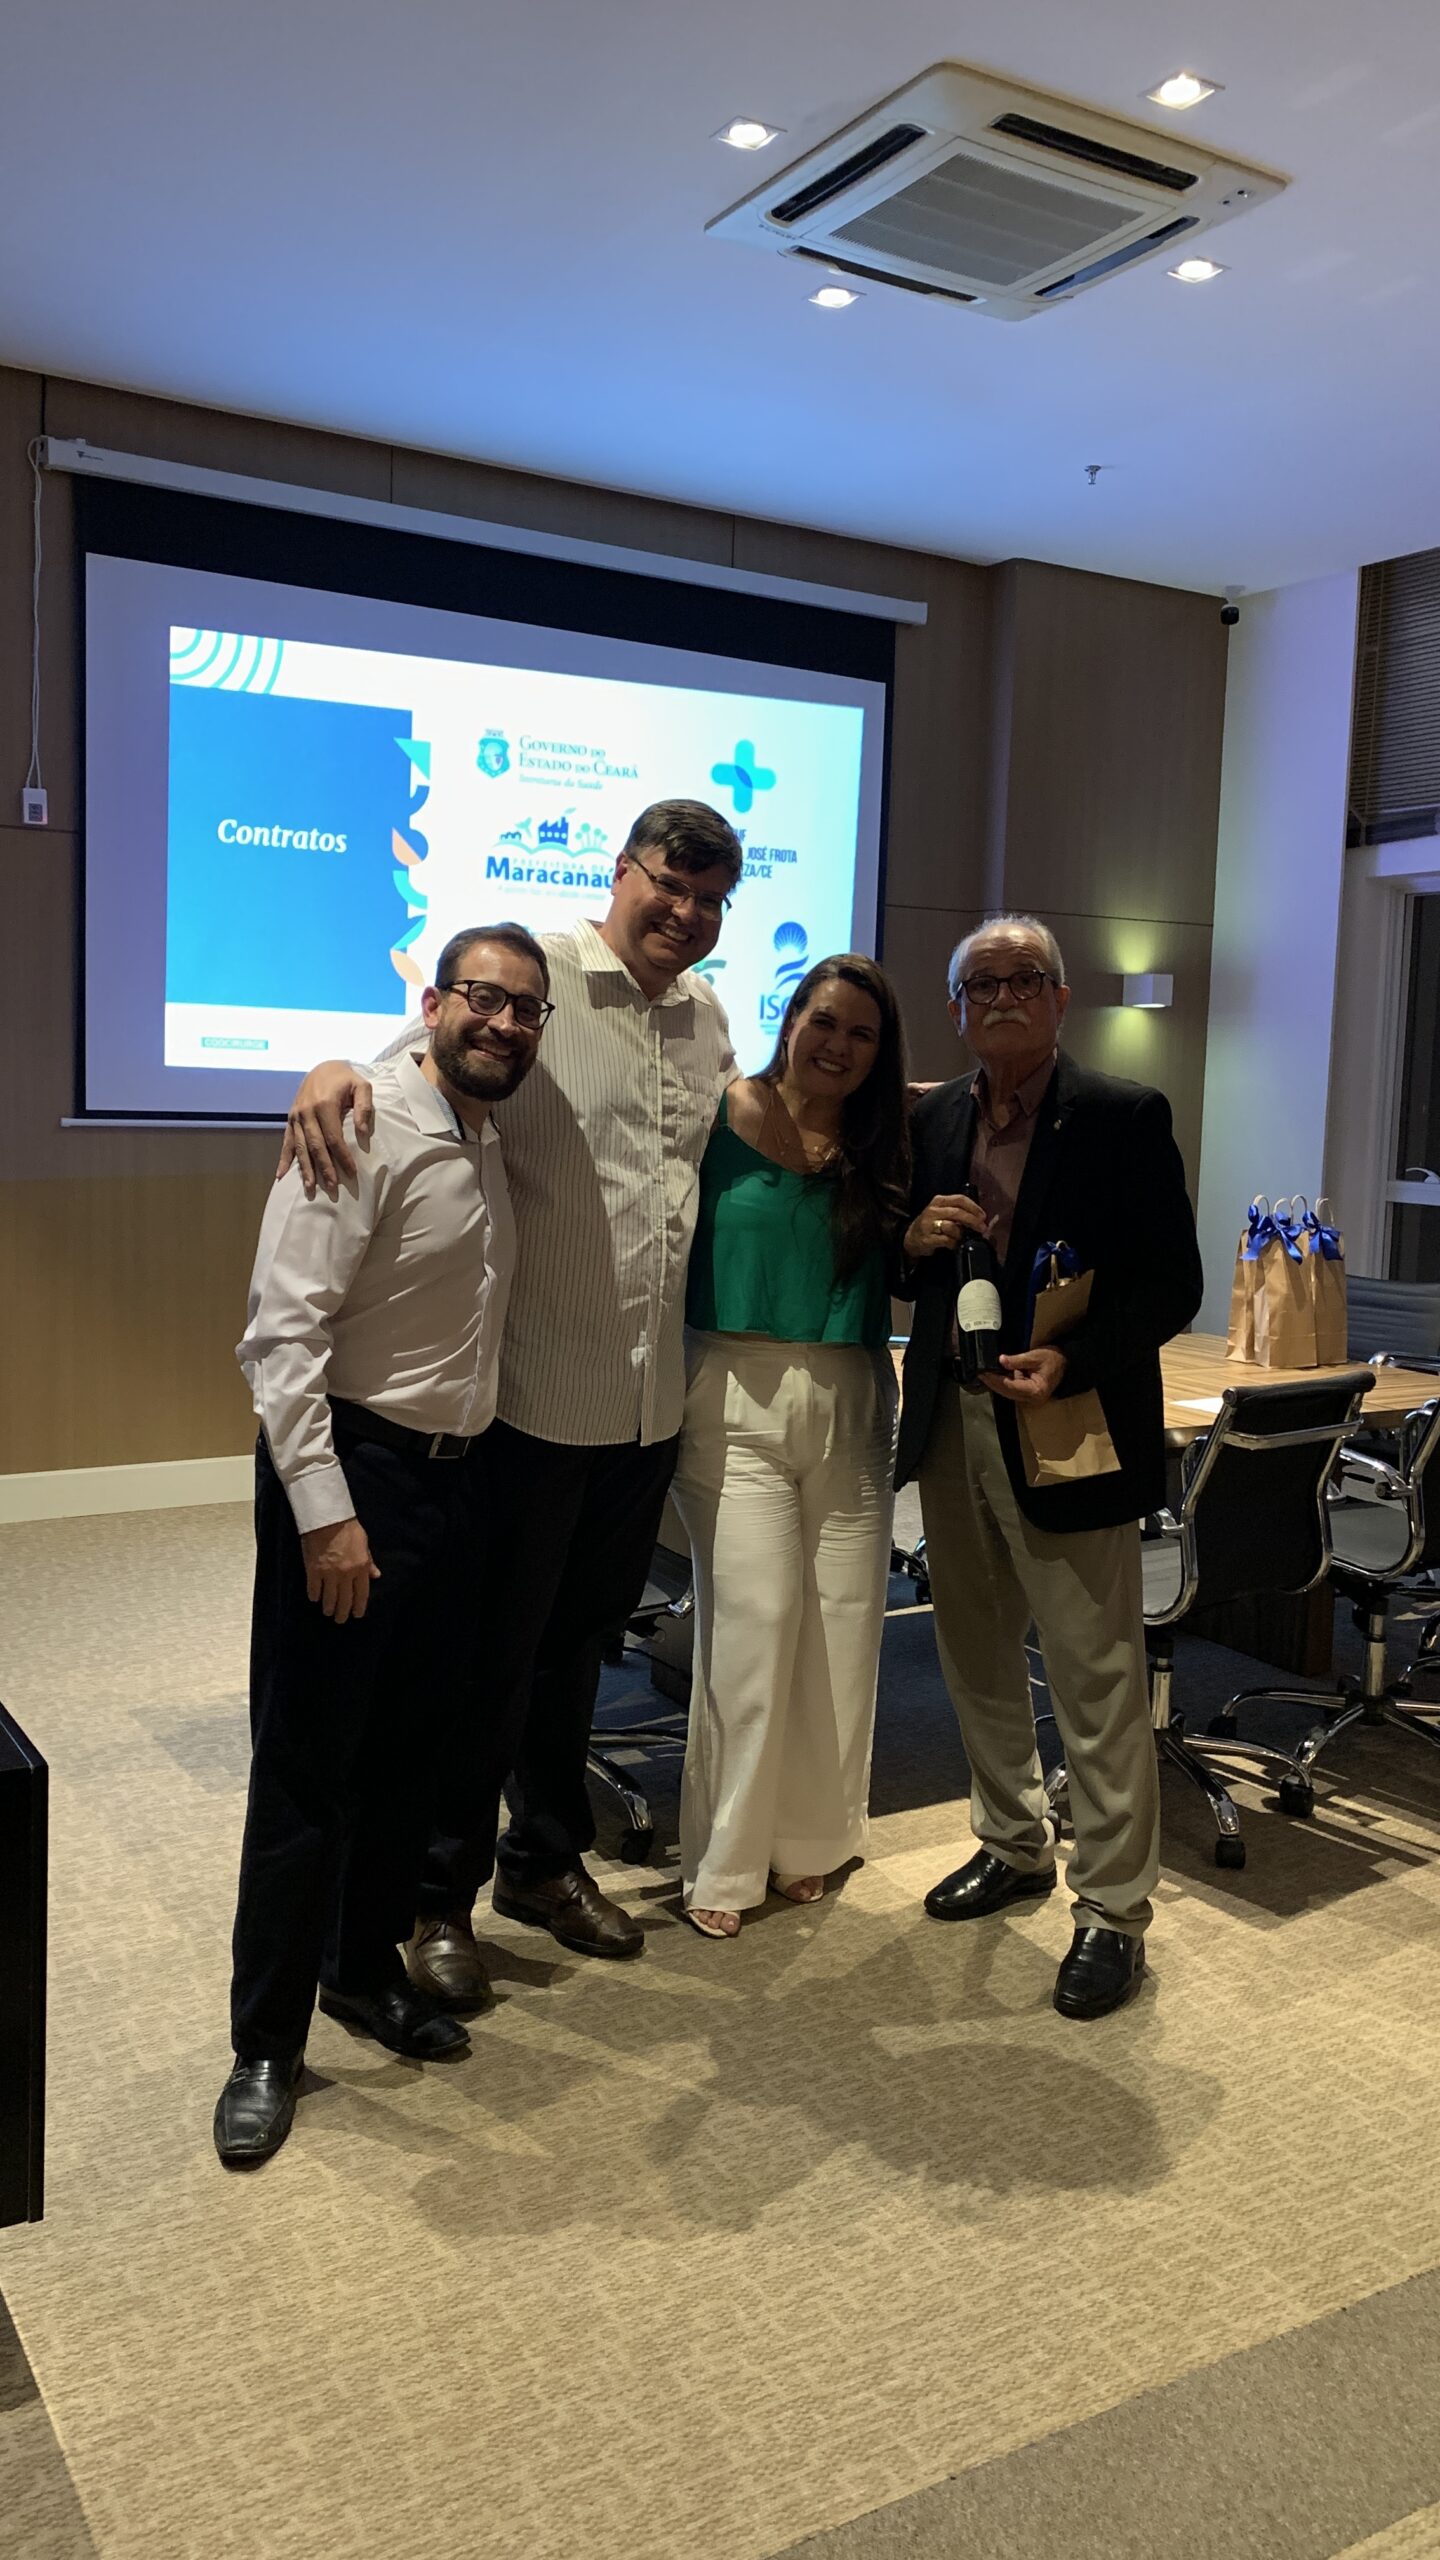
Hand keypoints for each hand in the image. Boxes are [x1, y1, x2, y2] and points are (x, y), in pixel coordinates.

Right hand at [276, 1062, 373, 1199]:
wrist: (323, 1068)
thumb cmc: (345, 1079)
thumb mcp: (361, 1086)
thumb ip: (364, 1107)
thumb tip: (363, 1133)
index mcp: (324, 1104)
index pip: (334, 1137)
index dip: (342, 1156)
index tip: (352, 1173)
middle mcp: (306, 1112)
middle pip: (315, 1146)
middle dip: (324, 1168)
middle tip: (332, 1188)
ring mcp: (296, 1116)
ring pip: (299, 1147)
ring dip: (305, 1168)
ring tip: (310, 1187)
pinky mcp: (291, 1119)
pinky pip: (286, 1141)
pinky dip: (283, 1159)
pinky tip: (280, 1175)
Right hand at [300, 1518, 380, 1622]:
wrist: (327, 1518)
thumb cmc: (348, 1528)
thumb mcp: (364, 1543)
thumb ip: (369, 1562)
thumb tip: (376, 1575)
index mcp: (361, 1568)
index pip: (361, 1594)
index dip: (359, 1607)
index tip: (356, 1615)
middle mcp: (346, 1574)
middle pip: (345, 1601)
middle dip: (343, 1613)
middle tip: (340, 1619)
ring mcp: (329, 1574)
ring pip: (329, 1599)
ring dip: (328, 1608)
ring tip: (327, 1612)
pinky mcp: (313, 1571)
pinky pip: (313, 1589)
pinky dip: (314, 1596)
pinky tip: (314, 1598)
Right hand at [903, 1192, 990, 1258]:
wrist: (912, 1238)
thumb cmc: (932, 1224)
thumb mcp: (942, 1212)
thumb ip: (957, 1211)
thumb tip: (979, 1217)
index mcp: (939, 1201)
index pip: (960, 1199)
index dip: (974, 1207)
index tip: (983, 1216)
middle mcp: (933, 1210)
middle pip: (958, 1212)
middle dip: (973, 1220)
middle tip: (982, 1228)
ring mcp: (929, 1225)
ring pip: (952, 1226)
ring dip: (962, 1233)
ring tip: (964, 1237)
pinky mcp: (928, 1238)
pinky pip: (947, 1240)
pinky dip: (954, 1243)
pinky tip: (955, 1244)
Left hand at [982, 1346, 1067, 1405]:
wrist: (1067, 1363)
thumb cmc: (1054, 1359)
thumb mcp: (1035, 1356)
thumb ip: (1017, 1360)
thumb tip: (1000, 1360)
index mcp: (1035, 1391)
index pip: (1010, 1386)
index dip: (995, 1380)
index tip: (983, 1372)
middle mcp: (1032, 1399)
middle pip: (1006, 1392)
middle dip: (992, 1382)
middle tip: (979, 1372)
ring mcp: (1030, 1398)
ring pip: (1007, 1392)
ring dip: (995, 1383)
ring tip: (983, 1373)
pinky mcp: (1027, 1394)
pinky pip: (1011, 1390)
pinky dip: (1002, 1383)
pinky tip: (993, 1375)